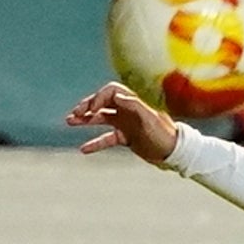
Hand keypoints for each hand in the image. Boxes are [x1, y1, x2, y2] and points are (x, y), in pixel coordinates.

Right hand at [64, 81, 179, 163]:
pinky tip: (83, 149)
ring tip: (69, 121)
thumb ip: (134, 105)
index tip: (92, 110)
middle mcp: (127, 110)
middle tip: (74, 115)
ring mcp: (126, 123)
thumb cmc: (164, 133)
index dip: (99, 98)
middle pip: (102, 103)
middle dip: (87, 106)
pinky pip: (106, 138)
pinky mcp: (126, 137)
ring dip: (86, 120)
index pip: (111, 92)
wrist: (174, 152)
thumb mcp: (150, 119)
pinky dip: (95, 143)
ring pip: (101, 118)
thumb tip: (116, 95)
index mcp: (133, 101)